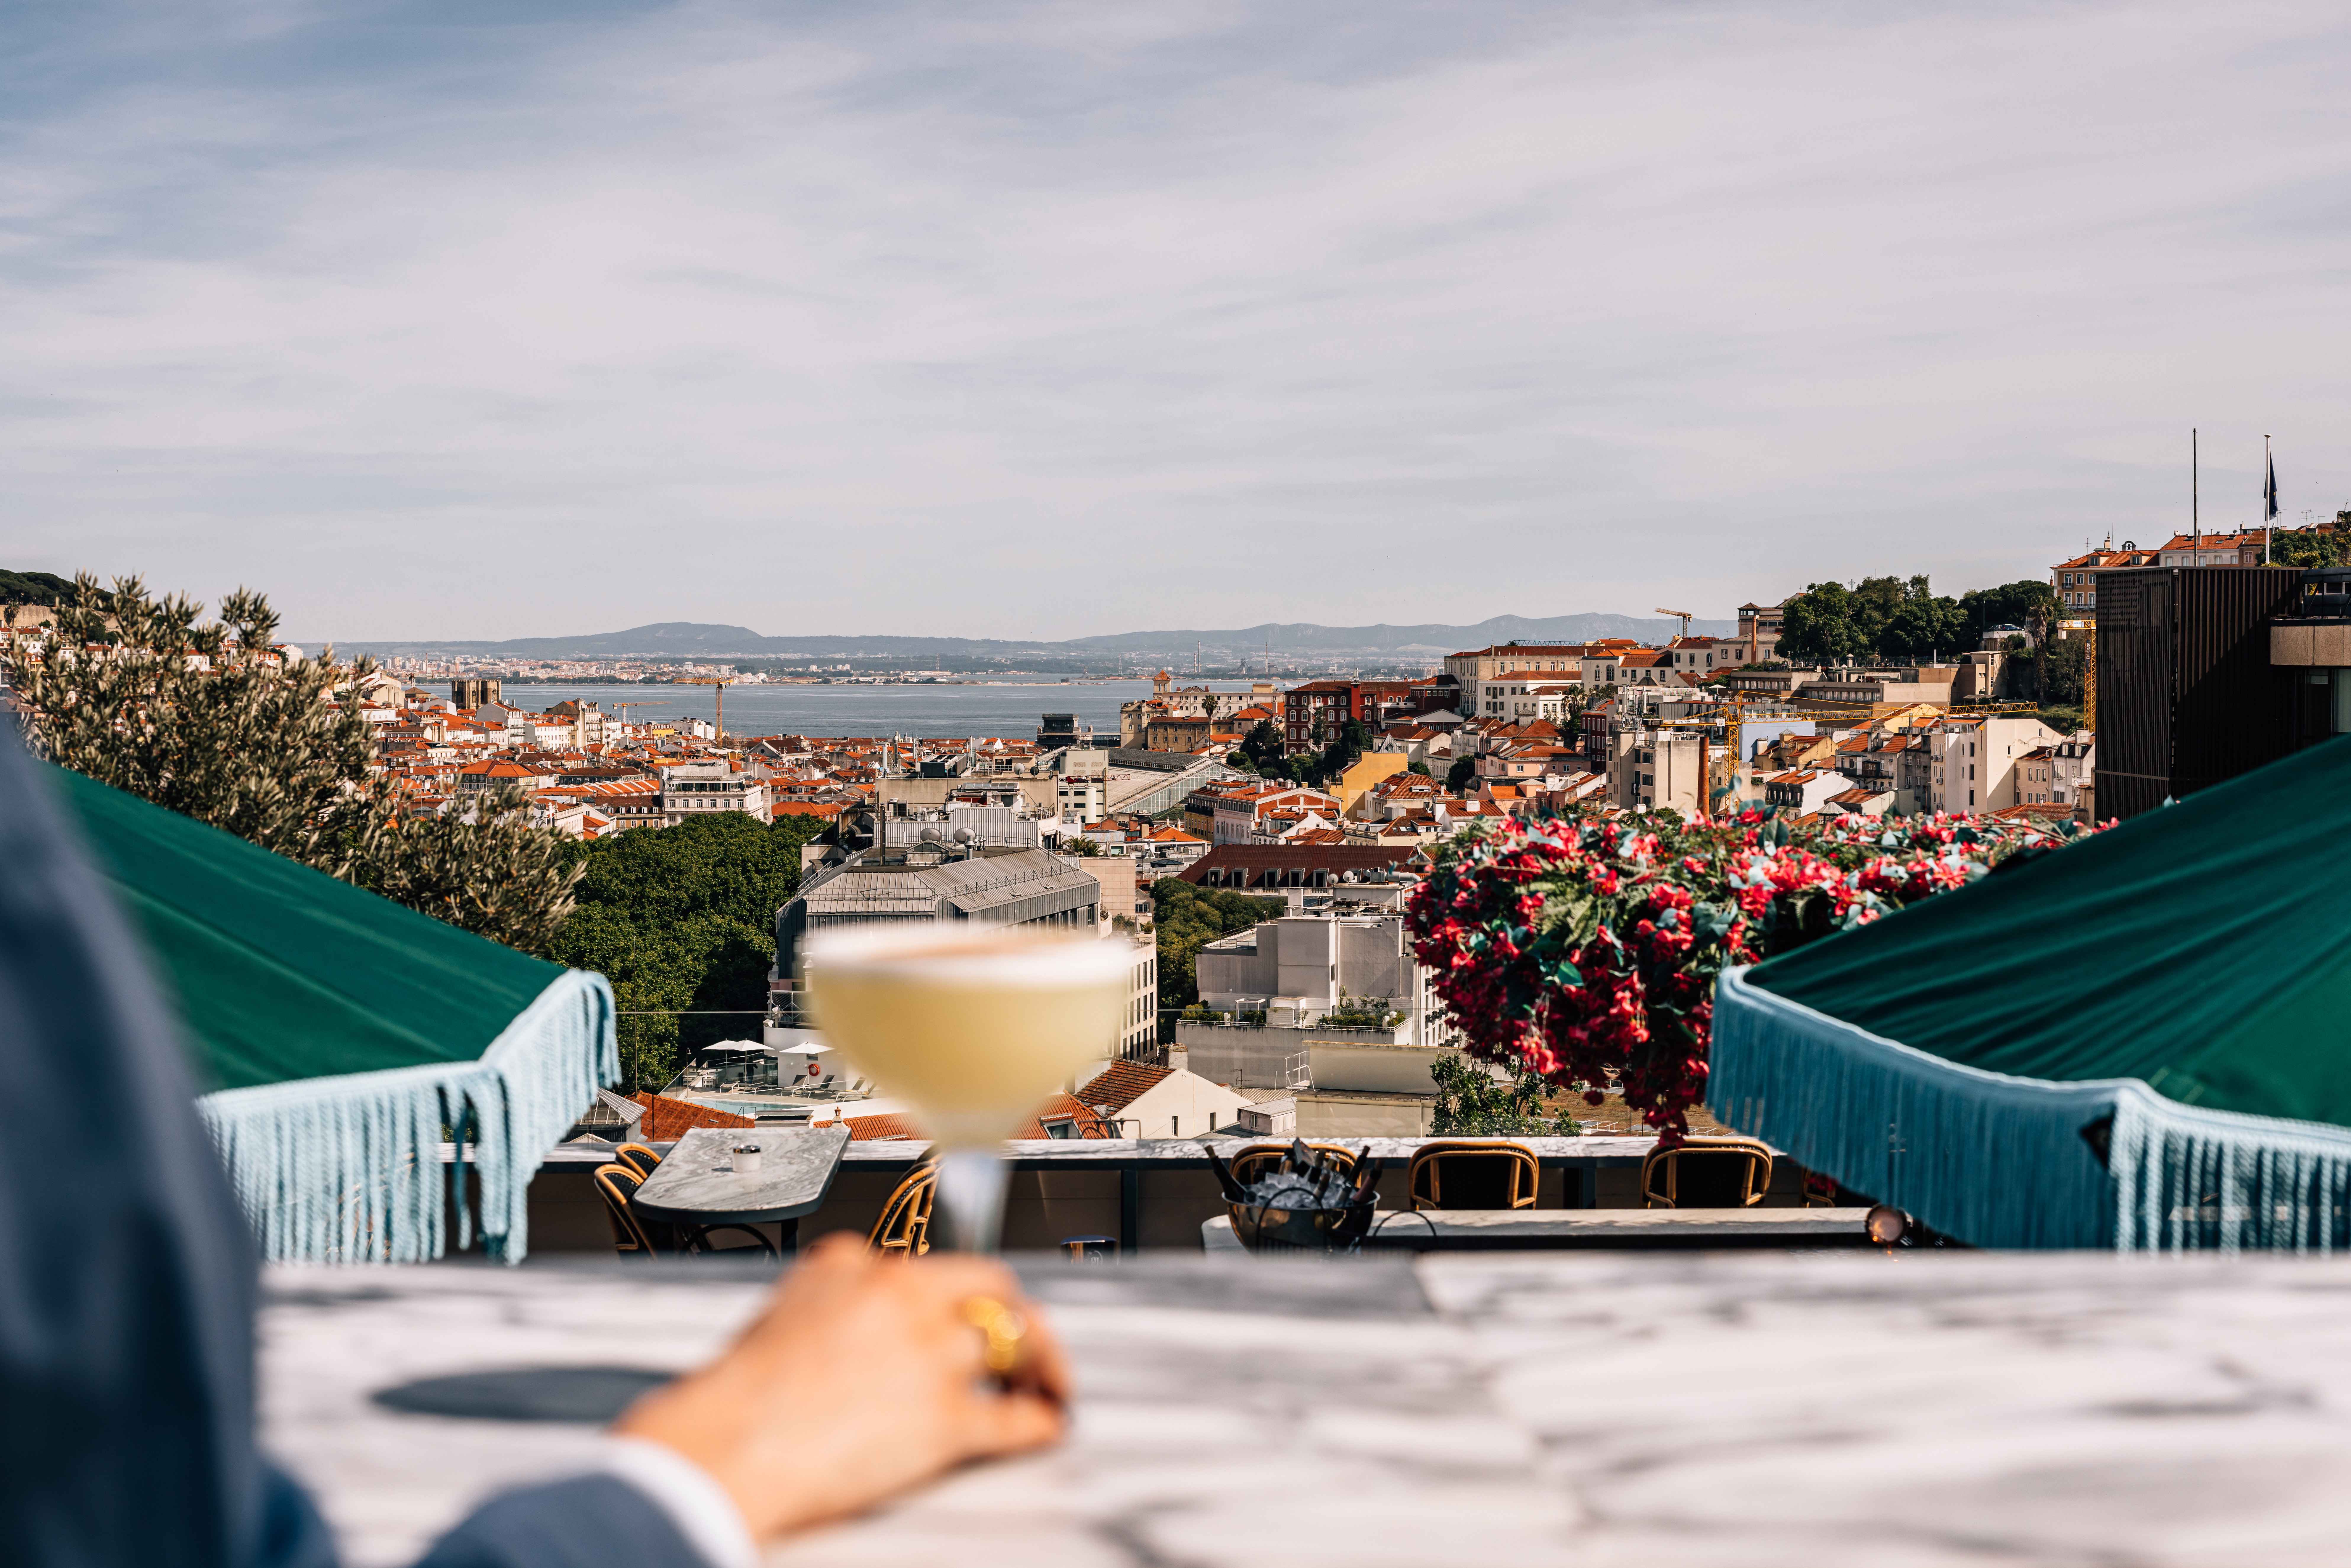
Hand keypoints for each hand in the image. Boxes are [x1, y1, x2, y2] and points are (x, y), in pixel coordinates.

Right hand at [612, 1234, 1070, 1541]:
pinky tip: (1048, 1425)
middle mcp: (901, 1297)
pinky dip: (1041, 1422)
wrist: (722, 1449)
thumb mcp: (781, 1315)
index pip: (925, 1266)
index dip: (951, 1294)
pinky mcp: (943, 1419)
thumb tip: (854, 1316)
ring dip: (1039, 1361)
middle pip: (989, 1285)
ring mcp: (928, 1356)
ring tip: (1045, 1380)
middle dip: (1013, 1310)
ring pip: (1014, 1340)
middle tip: (1024, 1337)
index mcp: (854, 1266)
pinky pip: (1014, 1418)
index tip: (961, 1310)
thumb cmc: (736, 1398)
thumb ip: (829, 1302)